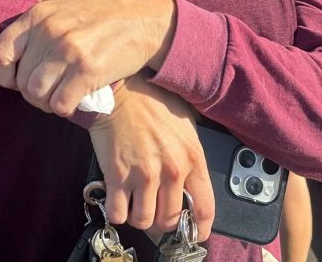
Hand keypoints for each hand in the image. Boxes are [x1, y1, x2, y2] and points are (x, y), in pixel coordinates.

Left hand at [0, 0, 176, 115]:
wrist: (145, 20)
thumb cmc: (100, 8)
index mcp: (39, 14)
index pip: (2, 52)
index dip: (3, 74)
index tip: (13, 80)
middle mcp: (51, 31)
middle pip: (22, 81)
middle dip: (31, 92)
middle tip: (47, 89)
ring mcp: (70, 51)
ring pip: (38, 95)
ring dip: (46, 103)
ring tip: (57, 96)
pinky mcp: (89, 71)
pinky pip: (61, 104)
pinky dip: (64, 108)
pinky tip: (74, 100)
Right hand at [90, 74, 213, 236]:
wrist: (120, 90)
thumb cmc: (151, 102)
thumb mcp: (186, 123)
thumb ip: (192, 153)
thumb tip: (194, 180)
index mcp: (193, 158)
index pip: (204, 208)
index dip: (199, 228)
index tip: (194, 232)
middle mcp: (171, 170)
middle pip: (169, 219)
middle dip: (162, 221)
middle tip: (155, 212)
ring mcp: (143, 174)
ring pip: (144, 220)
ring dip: (139, 217)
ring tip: (136, 204)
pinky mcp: (117, 174)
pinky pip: (118, 212)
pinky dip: (117, 212)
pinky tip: (118, 200)